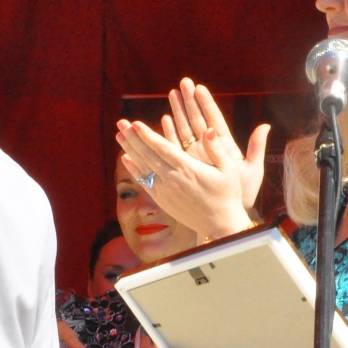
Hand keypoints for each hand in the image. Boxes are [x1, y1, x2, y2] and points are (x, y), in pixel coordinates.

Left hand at [115, 78, 265, 239]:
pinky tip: (125, 158)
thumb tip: (209, 129)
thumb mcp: (229, 169)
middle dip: (133, 138)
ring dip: (130, 150)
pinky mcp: (161, 199)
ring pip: (143, 167)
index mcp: (188, 169)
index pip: (163, 149)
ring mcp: (164, 190)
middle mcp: (172, 179)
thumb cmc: (227, 195)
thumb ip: (216, 149)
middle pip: (148, 155)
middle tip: (121, 123)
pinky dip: (134, 169)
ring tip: (119, 135)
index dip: (148, 136)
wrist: (219, 224)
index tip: (135, 124)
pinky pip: (144, 182)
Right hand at [162, 78, 265, 210]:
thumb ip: (256, 148)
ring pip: (184, 130)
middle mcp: (208, 148)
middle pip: (197, 120)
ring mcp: (195, 155)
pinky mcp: (185, 165)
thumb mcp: (252, 170)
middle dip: (189, 101)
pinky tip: (164, 120)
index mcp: (224, 147)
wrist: (225, 214)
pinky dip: (169, 133)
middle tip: (182, 83)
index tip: (199, 87)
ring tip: (171, 94)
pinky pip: (175, 147)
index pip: (214, 120)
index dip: (206, 104)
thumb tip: (265, 125)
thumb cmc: (240, 194)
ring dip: (178, 112)